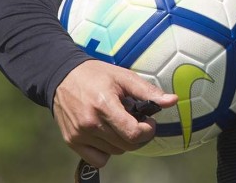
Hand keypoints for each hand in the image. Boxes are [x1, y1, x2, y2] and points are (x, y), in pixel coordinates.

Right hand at [53, 59, 177, 167]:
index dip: (147, 131)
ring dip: (123, 141)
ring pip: (115, 152)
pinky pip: (98, 159)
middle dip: (138, 135)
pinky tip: (107, 134)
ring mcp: (79, 134)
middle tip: (137, 121)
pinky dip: (107, 151)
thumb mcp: (124, 77)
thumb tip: (173, 101)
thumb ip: (148, 91)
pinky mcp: (72, 141)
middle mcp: (90, 123)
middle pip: (126, 145)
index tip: (149, 121)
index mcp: (104, 105)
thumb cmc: (97, 75)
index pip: (132, 133)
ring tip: (119, 123)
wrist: (62, 77)